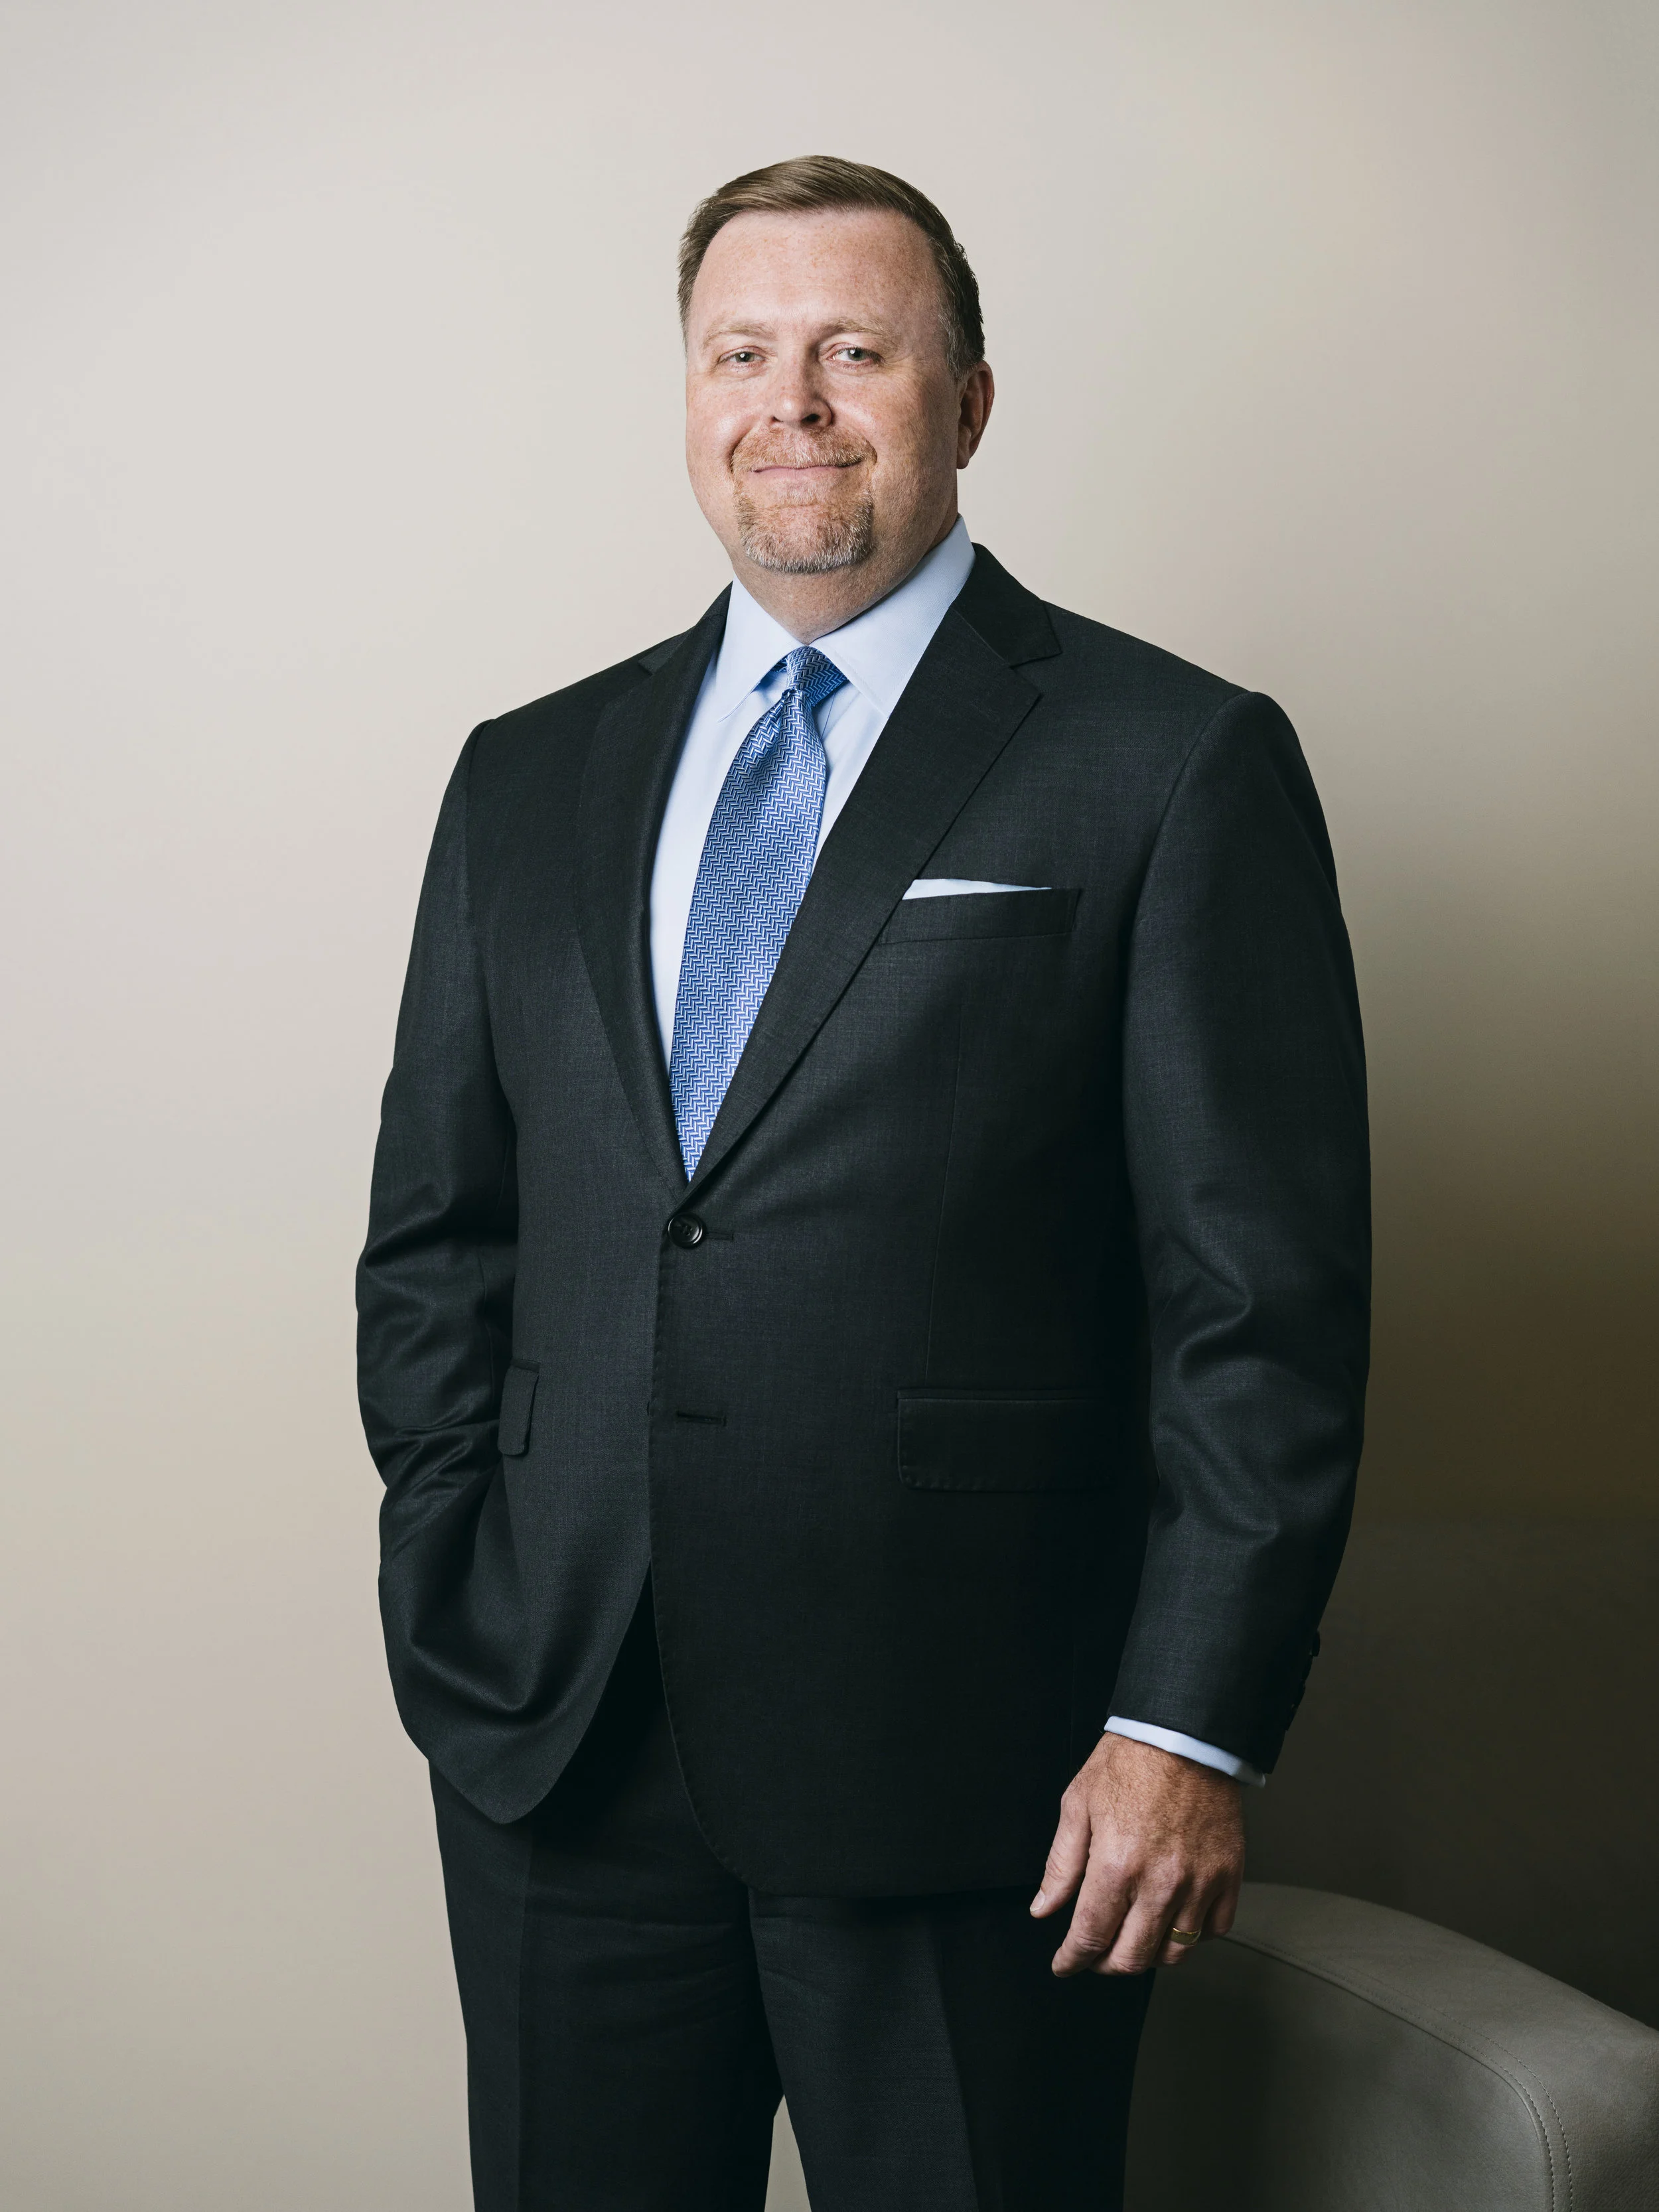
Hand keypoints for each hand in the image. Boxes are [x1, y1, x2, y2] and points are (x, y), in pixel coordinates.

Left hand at [1031, 1732, 1244, 1975]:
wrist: (1184, 1734)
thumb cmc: (1128, 1763)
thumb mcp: (1078, 1805)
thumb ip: (1061, 1865)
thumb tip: (1043, 1909)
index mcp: (1116, 1865)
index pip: (1090, 1937)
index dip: (1072, 1959)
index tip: (1065, 1964)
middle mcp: (1160, 1883)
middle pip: (1132, 1957)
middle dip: (1106, 1965)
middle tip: (1095, 1955)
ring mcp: (1199, 1883)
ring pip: (1175, 1952)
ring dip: (1149, 1955)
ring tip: (1132, 1939)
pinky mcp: (1228, 1875)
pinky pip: (1214, 1930)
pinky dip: (1193, 1936)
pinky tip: (1173, 1920)